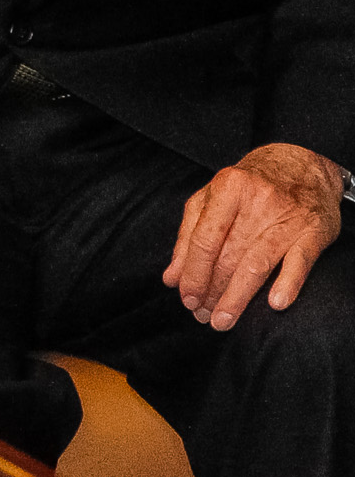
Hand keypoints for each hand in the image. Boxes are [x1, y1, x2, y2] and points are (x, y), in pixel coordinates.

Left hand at [165, 142, 342, 330]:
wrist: (302, 164)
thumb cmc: (249, 185)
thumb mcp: (212, 198)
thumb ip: (188, 235)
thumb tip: (171, 277)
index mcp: (227, 188)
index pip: (203, 240)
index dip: (192, 273)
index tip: (186, 297)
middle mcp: (257, 201)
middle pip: (227, 256)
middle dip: (211, 290)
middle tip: (202, 316)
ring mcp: (287, 217)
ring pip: (256, 264)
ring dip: (237, 297)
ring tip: (223, 320)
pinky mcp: (314, 232)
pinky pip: (300, 262)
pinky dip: (288, 284)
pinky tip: (275, 304)